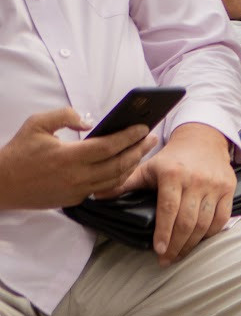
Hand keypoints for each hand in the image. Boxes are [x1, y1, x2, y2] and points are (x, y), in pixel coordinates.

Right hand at [0, 109, 151, 211]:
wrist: (1, 185)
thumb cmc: (18, 152)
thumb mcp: (37, 124)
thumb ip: (65, 116)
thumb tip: (89, 122)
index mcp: (69, 156)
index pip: (109, 146)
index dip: (130, 136)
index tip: (144, 127)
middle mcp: (76, 176)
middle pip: (119, 164)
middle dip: (139, 150)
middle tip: (151, 137)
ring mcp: (76, 191)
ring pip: (115, 179)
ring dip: (132, 165)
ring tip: (142, 151)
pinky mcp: (73, 200)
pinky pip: (103, 189)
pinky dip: (118, 178)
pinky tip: (124, 167)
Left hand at [118, 123, 235, 261]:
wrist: (203, 140)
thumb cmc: (171, 159)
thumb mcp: (147, 168)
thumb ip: (124, 183)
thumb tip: (95, 196)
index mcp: (173, 174)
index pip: (168, 209)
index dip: (164, 232)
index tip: (159, 251)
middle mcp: (196, 179)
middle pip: (187, 220)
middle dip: (177, 245)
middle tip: (166, 260)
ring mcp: (215, 185)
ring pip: (205, 222)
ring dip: (192, 243)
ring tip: (179, 255)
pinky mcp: (229, 188)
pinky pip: (221, 217)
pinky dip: (210, 233)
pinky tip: (198, 241)